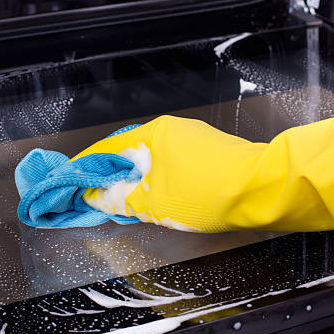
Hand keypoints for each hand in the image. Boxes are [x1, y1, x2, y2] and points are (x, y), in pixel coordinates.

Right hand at [73, 115, 263, 231]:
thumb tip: (96, 196)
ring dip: (137, 180)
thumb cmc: (208, 193)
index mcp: (155, 133)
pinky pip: (173, 164)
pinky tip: (159, 197)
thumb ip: (119, 199)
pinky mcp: (210, 152)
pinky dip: (159, 179)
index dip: (87, 166)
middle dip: (112, 176)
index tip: (72, 180)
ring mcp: (194, 139)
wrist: (262, 191)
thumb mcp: (154, 203)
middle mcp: (173, 130)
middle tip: (97, 198)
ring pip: (153, 159)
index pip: (108, 147)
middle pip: (131, 152)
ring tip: (126, 203)